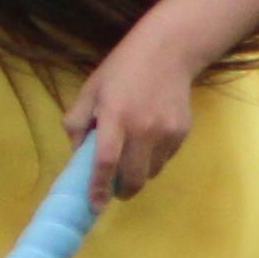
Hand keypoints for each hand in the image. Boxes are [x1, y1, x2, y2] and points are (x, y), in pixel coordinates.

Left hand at [64, 22, 201, 199]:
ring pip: (150, 173)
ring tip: (131, 155)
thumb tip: (77, 156)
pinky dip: (153, 159)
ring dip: (137, 174)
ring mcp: (166, 132)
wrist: (168, 52)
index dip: (98, 188)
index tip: (94, 205)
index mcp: (115, 116)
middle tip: (113, 187)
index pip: (105, 161)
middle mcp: (142, 128)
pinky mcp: (181, 133)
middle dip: (121, 190)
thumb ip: (76, 122)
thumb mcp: (91, 90)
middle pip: (133, 178)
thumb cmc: (122, 70)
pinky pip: (164, 160)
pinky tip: (148, 139)